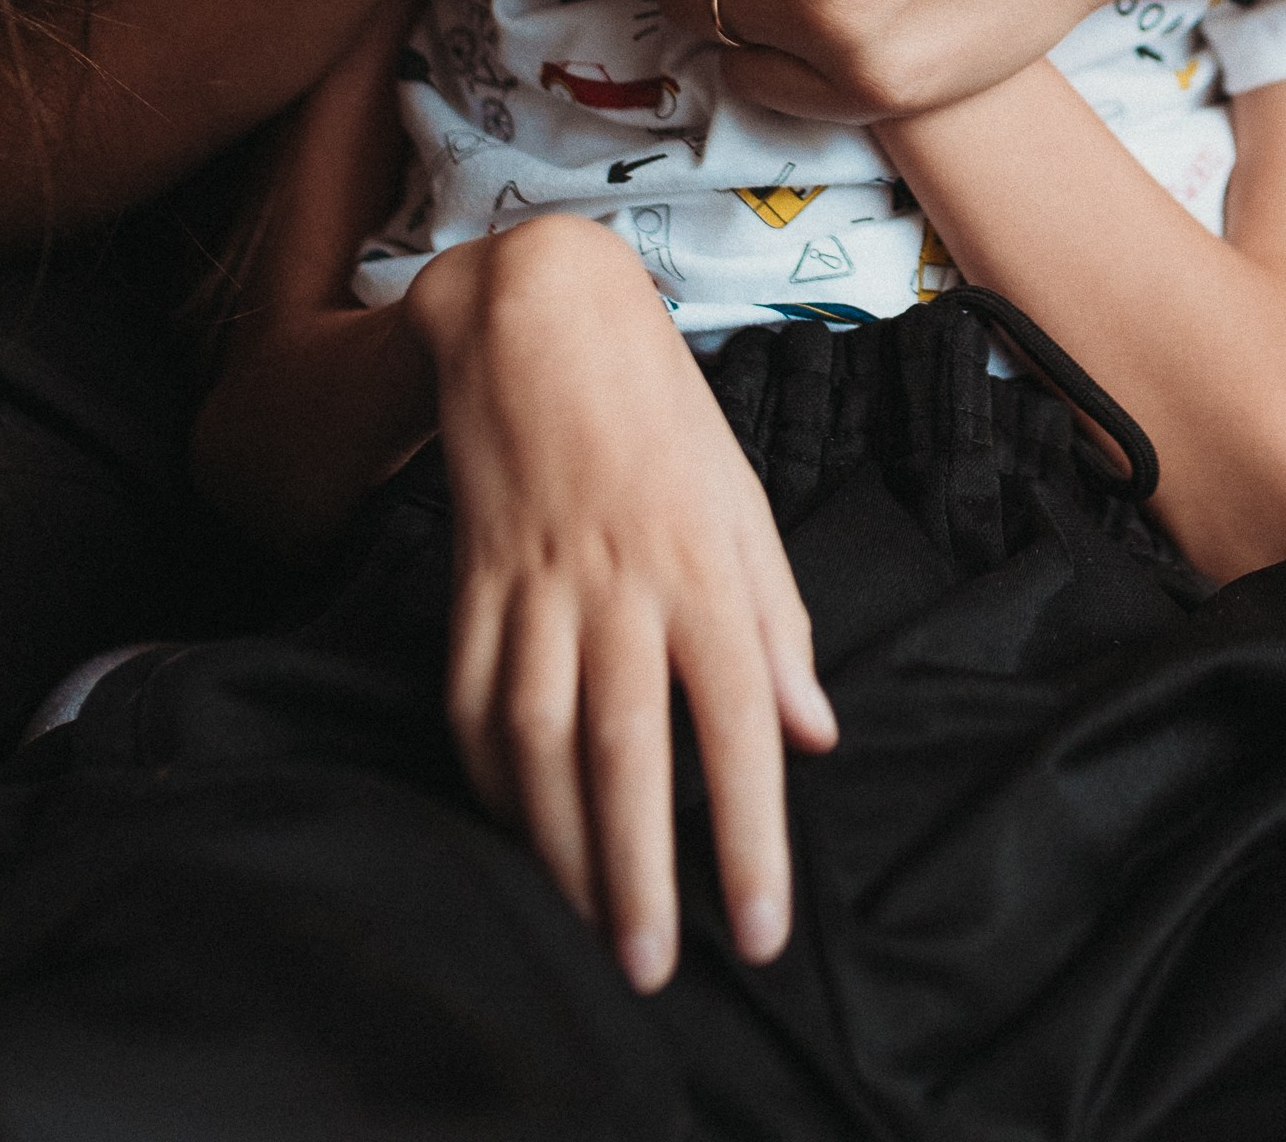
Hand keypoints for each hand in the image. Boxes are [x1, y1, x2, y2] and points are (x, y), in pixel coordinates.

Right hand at [409, 216, 836, 991]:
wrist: (539, 320)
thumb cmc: (660, 413)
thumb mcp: (744, 500)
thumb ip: (778, 622)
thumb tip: (814, 735)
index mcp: (701, 563)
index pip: (736, 720)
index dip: (750, 832)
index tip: (761, 926)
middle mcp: (617, 583)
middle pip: (628, 751)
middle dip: (640, 873)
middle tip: (654, 966)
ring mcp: (534, 585)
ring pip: (541, 743)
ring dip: (561, 848)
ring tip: (590, 924)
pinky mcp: (471, 584)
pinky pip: (474, 702)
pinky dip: (493, 779)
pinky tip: (520, 827)